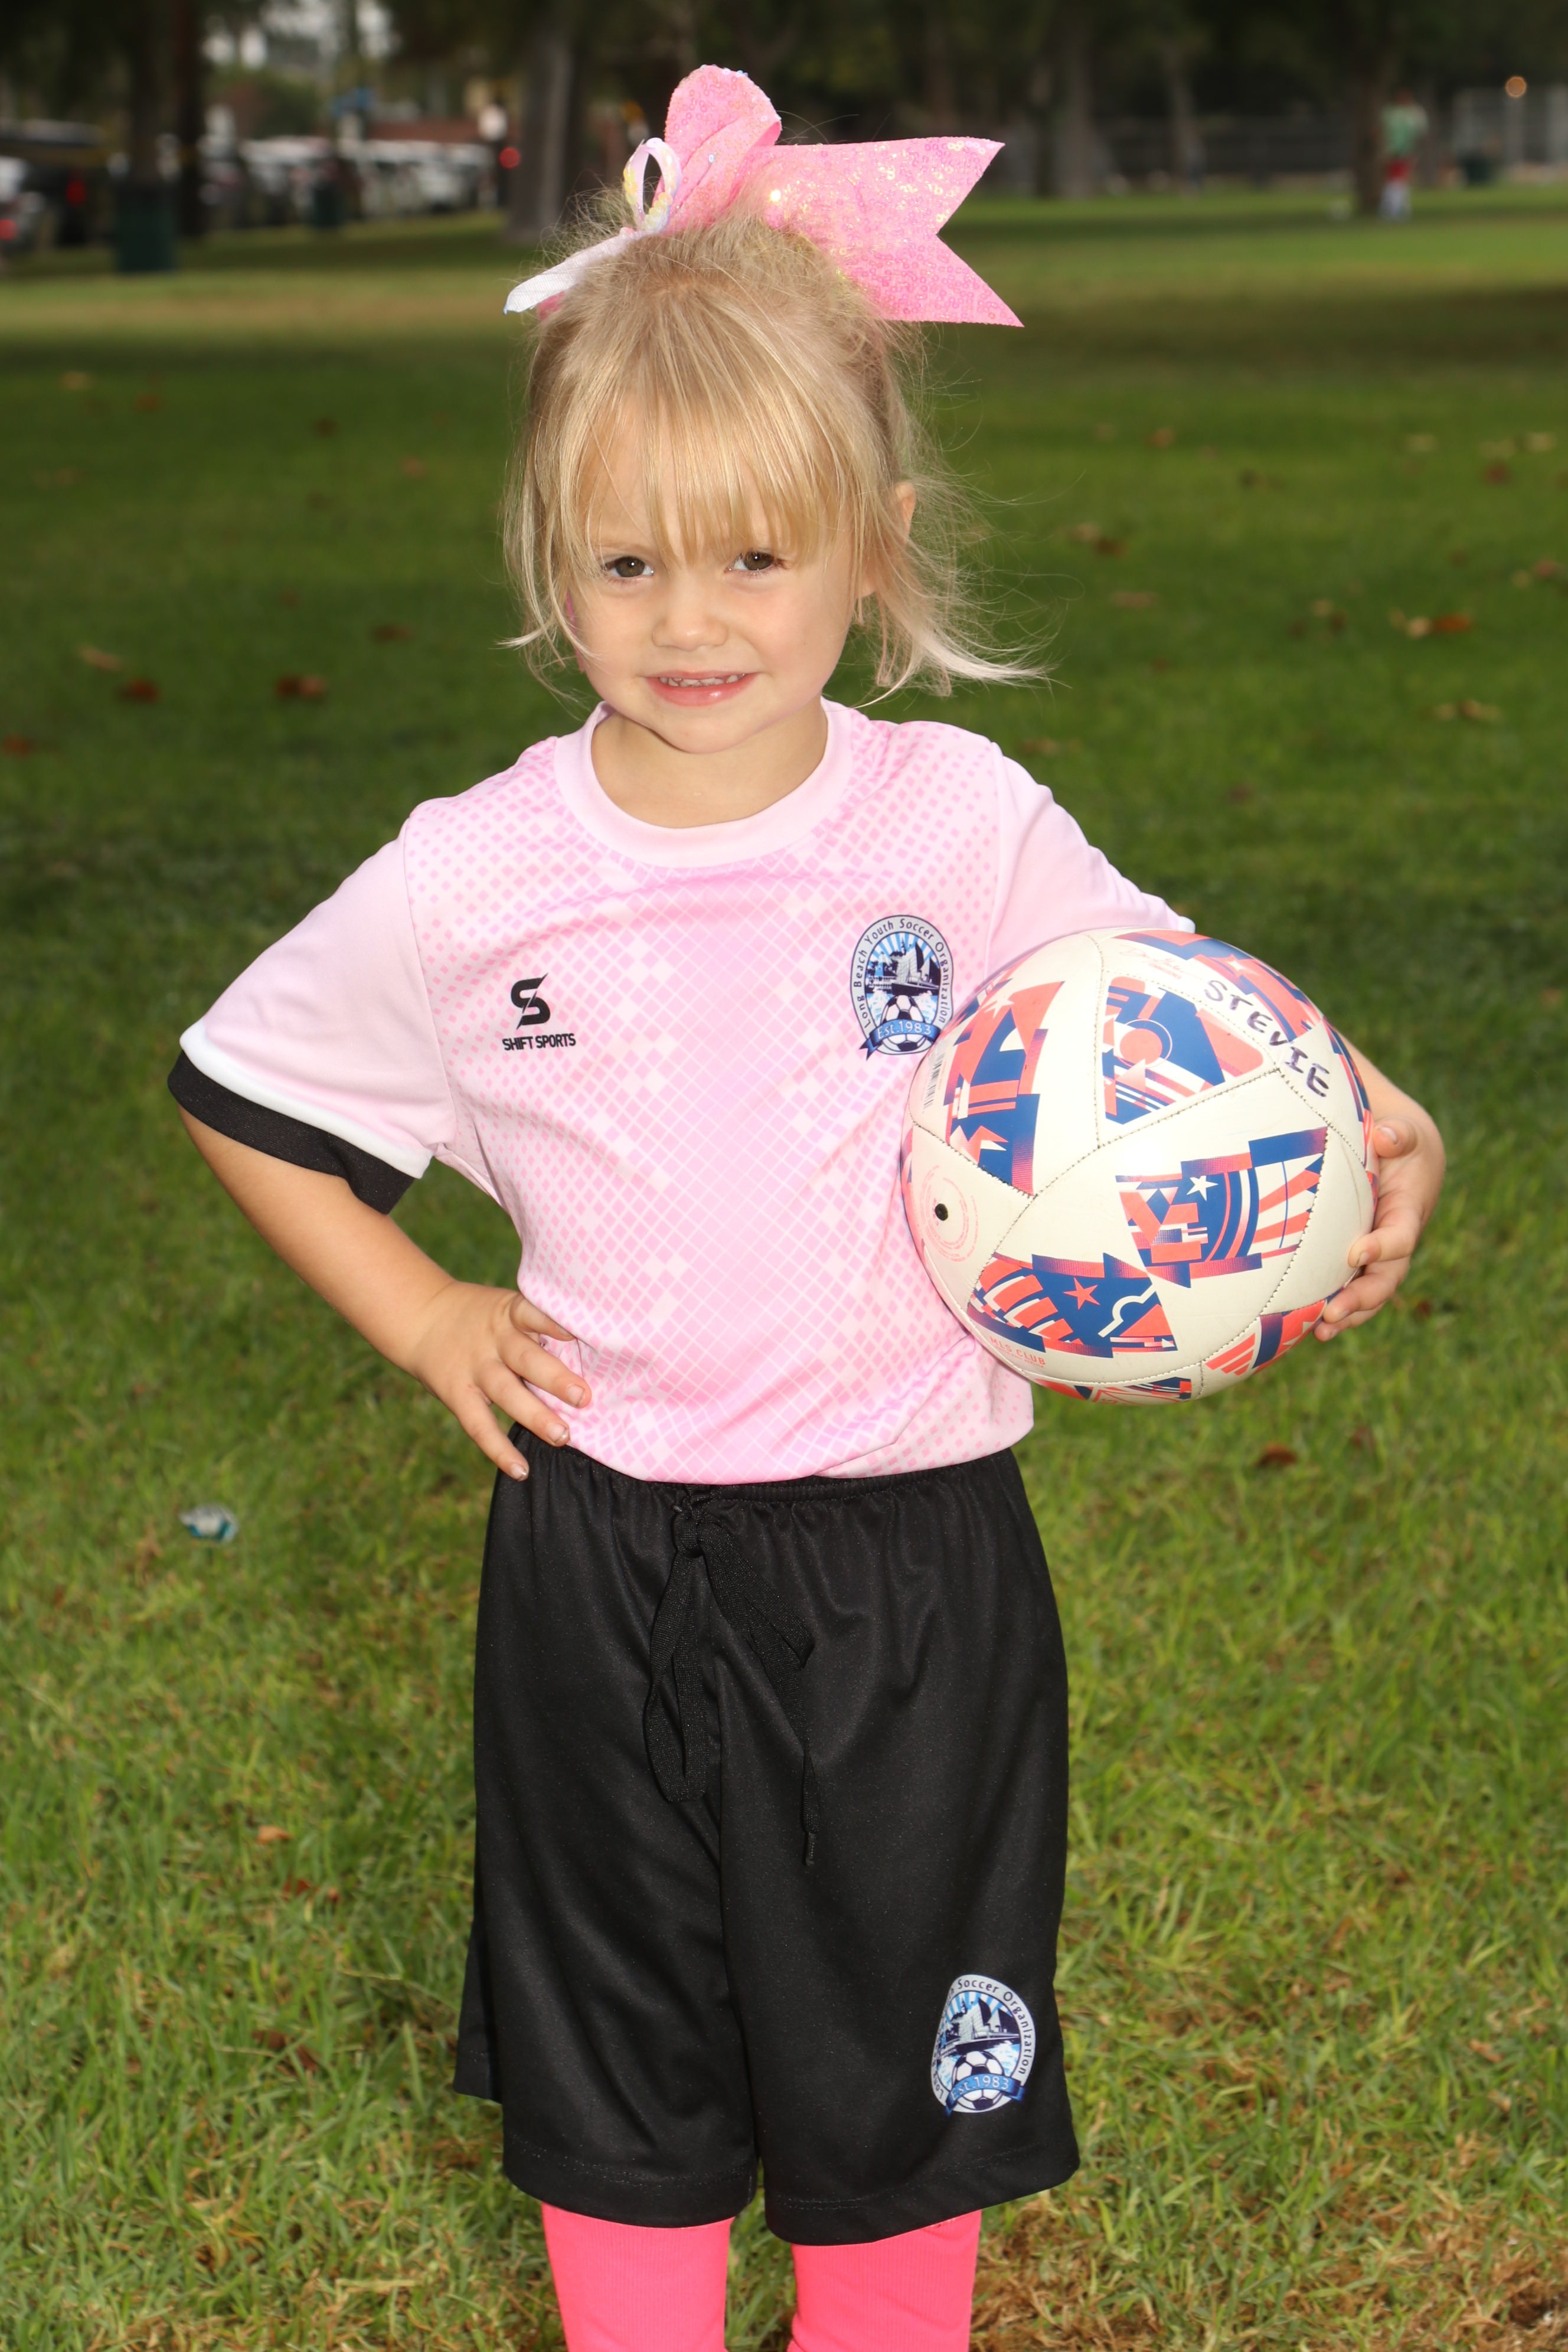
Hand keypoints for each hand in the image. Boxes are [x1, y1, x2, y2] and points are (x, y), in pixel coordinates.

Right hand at [404, 1280, 590, 1477]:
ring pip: (506, 1392)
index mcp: (510, 1313)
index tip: (579, 1333)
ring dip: (535, 1416)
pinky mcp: (457, 1394)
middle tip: (584, 1397)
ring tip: (563, 1436)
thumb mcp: (506, 1307)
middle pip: (526, 1358)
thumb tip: (594, 1352)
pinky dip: (499, 1450)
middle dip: (555, 1378)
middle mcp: (494, 1339)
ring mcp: (475, 1368)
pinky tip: (521, 1471)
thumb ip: (539, 1326)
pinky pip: (480, 1426)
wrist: (420, 1317)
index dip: (554, 1323)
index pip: (533, 1314)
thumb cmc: (481, 1316)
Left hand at [1314, 1061, 1444, 1340]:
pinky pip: (1348, 1290)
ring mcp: (1377, 1257)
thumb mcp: (1405, 1132)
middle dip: (1362, 1298)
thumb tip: (1387, 1137)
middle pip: (1386, 1279)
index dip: (1382, 1247)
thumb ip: (1400, 1134)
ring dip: (1348, 1315)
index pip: (1400, 1236)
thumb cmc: (1398, 1140)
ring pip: (1368, 1294)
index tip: (1356, 1252)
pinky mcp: (1355, 1262)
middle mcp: (1395, 1242)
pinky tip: (1307, 1328)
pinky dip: (1332, 1310)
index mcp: (1408, 1212)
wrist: (1398, 1154)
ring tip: (1322, 1331)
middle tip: (1333, 1312)